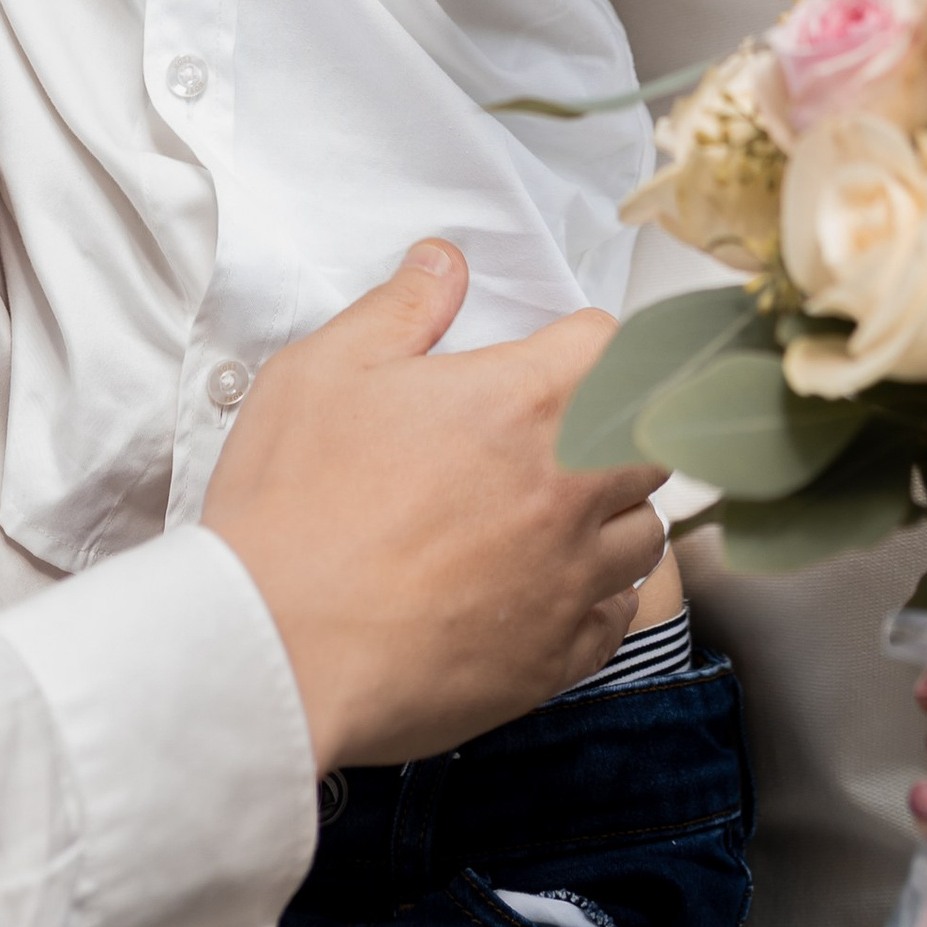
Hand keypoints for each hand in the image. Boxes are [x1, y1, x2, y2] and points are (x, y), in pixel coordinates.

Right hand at [202, 239, 666, 772]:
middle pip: (651, 441)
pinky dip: (598, 596)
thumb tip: (443, 265)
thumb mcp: (327, 369)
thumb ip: (402, 307)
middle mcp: (566, 492)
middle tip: (564, 428)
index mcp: (521, 406)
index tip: (559, 351)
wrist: (276, 648)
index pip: (613, 346)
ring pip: (645, 534)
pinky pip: (617, 618)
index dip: (585, 340)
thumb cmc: (295, 509)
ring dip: (616, 512)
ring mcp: (567, 582)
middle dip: (618, 424)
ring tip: (561, 509)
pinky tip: (551, 585)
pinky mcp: (554, 661)